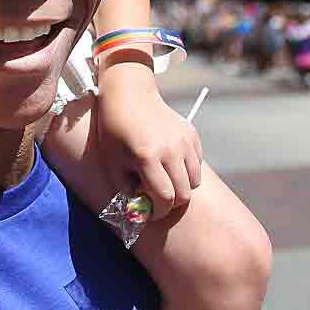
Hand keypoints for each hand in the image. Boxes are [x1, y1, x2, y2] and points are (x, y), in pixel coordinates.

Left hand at [96, 66, 202, 214]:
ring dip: (181, 187)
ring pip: (195, 181)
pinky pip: (197, 164)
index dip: (158, 213)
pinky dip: (187, 170)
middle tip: (158, 200)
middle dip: (171, 203)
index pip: (165, 198)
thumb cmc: (115, 131)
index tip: (150, 213)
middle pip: (184, 194)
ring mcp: (184, 141)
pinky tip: (170, 163)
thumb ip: (126, 190)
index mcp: (147, 158)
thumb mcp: (112, 163)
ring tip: (165, 180)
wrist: (129, 96)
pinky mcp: (192, 134)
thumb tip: (142, 208)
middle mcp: (170, 150)